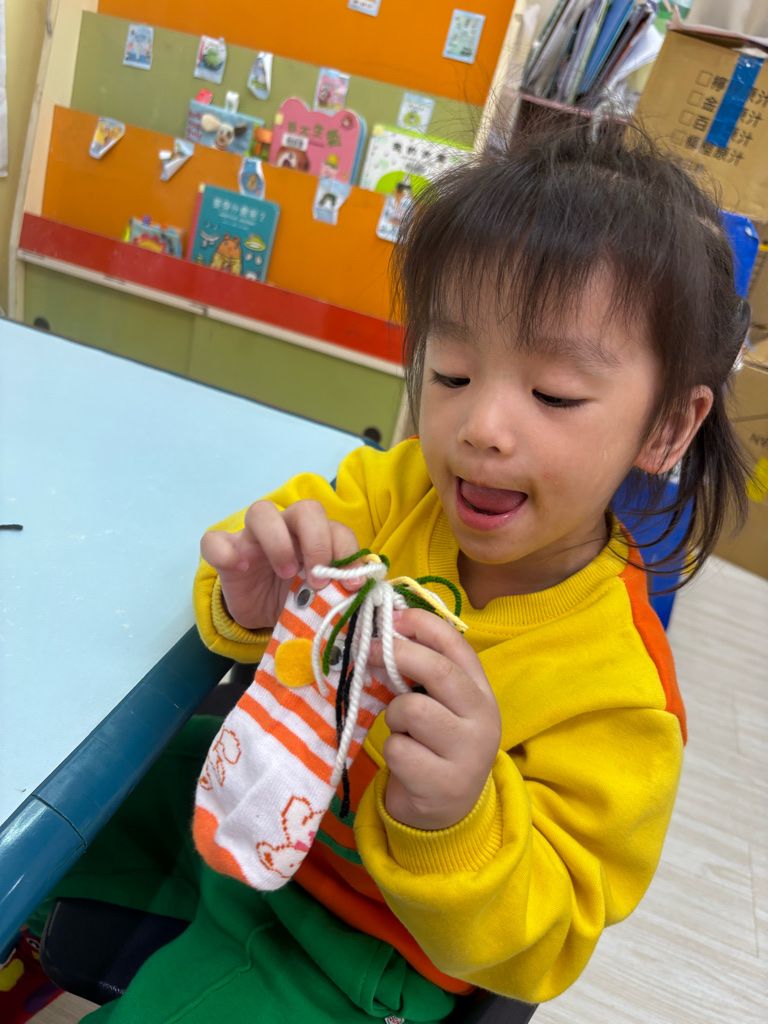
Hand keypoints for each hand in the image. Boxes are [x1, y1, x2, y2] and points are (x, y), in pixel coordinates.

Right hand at [200, 499, 362, 630]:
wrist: (263, 615)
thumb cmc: (297, 599)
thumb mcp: (321, 598)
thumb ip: (338, 589)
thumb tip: (360, 592)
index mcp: (316, 538)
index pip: (337, 528)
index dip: (347, 552)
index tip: (350, 584)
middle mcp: (287, 529)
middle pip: (306, 509)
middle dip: (317, 542)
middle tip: (318, 580)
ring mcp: (253, 537)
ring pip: (261, 511)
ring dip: (278, 541)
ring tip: (286, 574)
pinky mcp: (224, 552)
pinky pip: (215, 540)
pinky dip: (226, 552)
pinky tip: (239, 569)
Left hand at [369, 609, 500, 830]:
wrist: (448, 812)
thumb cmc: (436, 745)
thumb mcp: (442, 706)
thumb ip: (424, 672)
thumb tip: (386, 630)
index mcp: (483, 693)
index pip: (457, 645)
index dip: (423, 624)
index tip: (391, 616)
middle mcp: (483, 719)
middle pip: (438, 671)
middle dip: (397, 654)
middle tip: (368, 651)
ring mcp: (467, 753)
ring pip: (411, 710)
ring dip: (394, 715)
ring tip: (403, 730)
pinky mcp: (444, 784)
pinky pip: (398, 749)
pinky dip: (393, 751)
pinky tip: (406, 762)